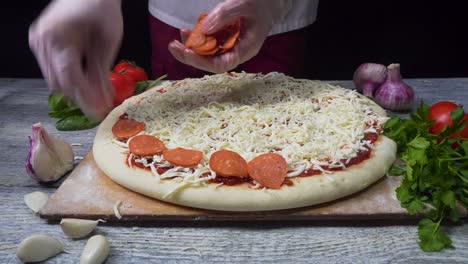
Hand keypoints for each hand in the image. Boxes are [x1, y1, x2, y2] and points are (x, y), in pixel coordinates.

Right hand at [29, 0, 122, 119]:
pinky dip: (68, 79)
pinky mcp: (40, 44)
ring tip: (95, 97)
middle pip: (58, 82)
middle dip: (80, 97)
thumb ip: (102, 71)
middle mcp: (43, 40)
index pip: (69, 75)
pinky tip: (85, 83)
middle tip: (99, 107)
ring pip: (53, 79)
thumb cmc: (102, 10)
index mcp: (58, 36)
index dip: (84, 97)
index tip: (98, 110)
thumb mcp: (108, 41)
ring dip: (74, 90)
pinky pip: (52, 70)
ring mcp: (38, 42)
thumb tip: (102, 98)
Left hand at [168, 0, 291, 72]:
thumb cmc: (261, 2)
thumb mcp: (244, 3)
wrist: (269, 2)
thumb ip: (224, 16)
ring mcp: (230, 46)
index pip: (222, 64)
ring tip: (179, 35)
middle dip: (191, 56)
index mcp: (246, 49)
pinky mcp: (225, 39)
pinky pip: (208, 43)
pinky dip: (196, 38)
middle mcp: (237, 51)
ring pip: (208, 54)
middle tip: (173, 46)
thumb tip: (203, 30)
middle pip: (211, 63)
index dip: (202, 62)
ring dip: (191, 47)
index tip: (187, 52)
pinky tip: (186, 31)